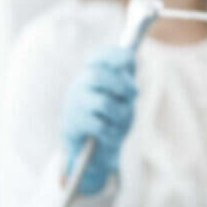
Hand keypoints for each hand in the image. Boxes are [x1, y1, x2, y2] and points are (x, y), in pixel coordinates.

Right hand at [62, 46, 137, 193]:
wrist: (92, 152)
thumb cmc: (112, 118)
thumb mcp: (123, 98)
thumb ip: (126, 80)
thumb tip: (131, 59)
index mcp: (90, 75)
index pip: (98, 57)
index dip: (113, 55)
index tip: (130, 58)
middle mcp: (78, 86)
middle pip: (99, 76)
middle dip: (122, 85)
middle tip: (135, 95)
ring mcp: (73, 106)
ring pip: (103, 103)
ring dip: (121, 113)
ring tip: (123, 121)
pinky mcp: (71, 126)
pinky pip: (100, 126)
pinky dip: (112, 132)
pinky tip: (111, 135)